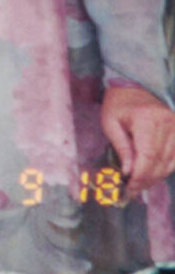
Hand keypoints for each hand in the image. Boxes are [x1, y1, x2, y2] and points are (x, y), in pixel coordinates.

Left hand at [102, 85, 174, 199]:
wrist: (134, 87)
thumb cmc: (117, 105)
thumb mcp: (110, 123)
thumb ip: (121, 148)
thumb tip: (129, 173)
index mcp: (147, 119)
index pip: (148, 156)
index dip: (140, 176)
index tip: (128, 188)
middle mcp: (168, 123)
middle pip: (160, 162)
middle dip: (146, 180)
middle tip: (132, 191)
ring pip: (171, 163)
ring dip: (156, 177)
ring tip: (140, 185)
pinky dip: (165, 169)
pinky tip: (152, 175)